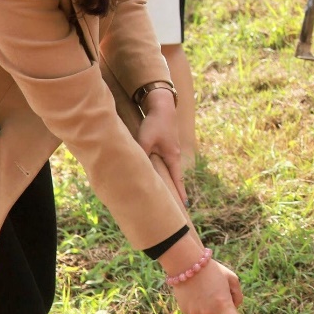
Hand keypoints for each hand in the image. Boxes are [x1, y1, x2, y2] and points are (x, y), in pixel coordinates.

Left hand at [136, 89, 186, 206]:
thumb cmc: (154, 123)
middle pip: (175, 177)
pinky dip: (162, 170)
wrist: (162, 106)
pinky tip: (156, 173)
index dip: (179, 193)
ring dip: (167, 180)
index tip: (183, 207)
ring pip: (169, 170)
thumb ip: (139, 155)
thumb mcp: (145, 140)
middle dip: (174, 190)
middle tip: (173, 205)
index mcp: (172, 157)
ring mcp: (171, 150)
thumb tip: (131, 170)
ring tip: (164, 193)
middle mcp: (174, 155)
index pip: (177, 180)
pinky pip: (165, 162)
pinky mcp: (166, 145)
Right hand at [171, 253, 254, 313]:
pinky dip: (199, 307)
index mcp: (223, 304)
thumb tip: (235, 308)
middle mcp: (209, 313)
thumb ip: (237, 295)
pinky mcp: (186, 311)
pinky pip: (196, 313)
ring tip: (207, 293)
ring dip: (208, 313)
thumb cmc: (213, 270)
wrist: (187, 264)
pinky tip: (198, 292)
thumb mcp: (232, 278)